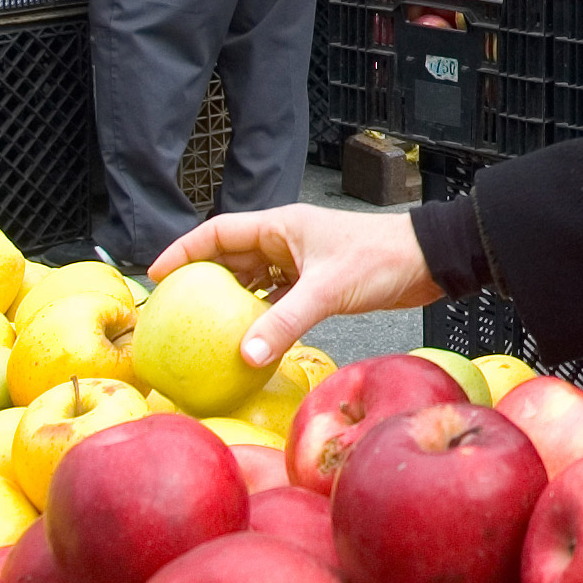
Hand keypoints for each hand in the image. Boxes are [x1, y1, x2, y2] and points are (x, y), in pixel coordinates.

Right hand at [152, 206, 441, 369]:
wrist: (427, 261)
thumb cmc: (381, 259)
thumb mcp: (327, 291)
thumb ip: (284, 322)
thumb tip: (244, 355)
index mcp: (280, 226)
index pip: (217, 232)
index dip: (183, 251)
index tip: (155, 275)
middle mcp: (285, 240)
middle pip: (230, 257)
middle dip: (201, 280)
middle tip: (172, 310)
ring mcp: (300, 261)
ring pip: (253, 280)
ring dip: (230, 301)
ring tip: (201, 330)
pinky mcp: (316, 282)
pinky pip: (276, 298)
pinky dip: (260, 316)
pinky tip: (248, 340)